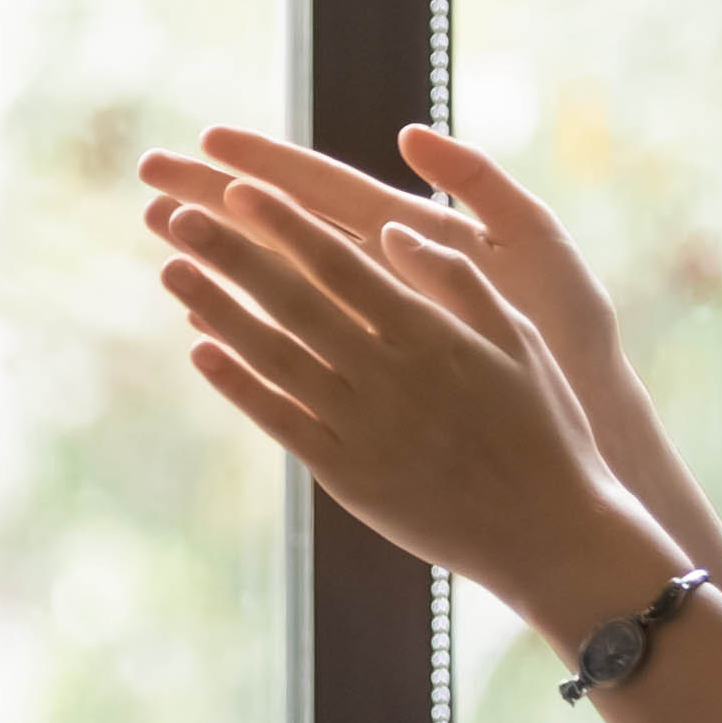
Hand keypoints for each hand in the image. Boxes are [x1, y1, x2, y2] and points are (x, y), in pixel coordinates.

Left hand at [145, 162, 672, 634]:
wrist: (550, 534)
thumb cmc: (544, 430)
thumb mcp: (519, 342)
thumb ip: (456, 283)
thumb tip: (395, 231)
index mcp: (431, 334)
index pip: (342, 263)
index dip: (285, 224)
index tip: (237, 188)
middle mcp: (388, 376)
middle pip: (293, 300)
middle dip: (230, 253)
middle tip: (175, 214)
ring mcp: (362, 428)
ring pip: (274, 357)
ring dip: (217, 309)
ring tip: (171, 268)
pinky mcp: (347, 477)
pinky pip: (280, 422)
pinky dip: (238, 385)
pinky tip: (199, 350)